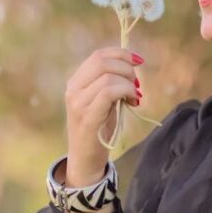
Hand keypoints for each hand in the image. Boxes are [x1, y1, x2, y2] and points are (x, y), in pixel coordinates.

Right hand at [64, 47, 142, 177]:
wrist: (85, 159)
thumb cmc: (99, 129)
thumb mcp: (104, 100)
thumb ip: (111, 82)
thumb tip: (132, 64)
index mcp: (75, 82)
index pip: (98, 55)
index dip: (121, 53)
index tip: (138, 61)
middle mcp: (73, 89)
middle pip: (102, 62)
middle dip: (126, 68)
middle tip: (137, 84)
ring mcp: (78, 103)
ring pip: (108, 77)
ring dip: (129, 83)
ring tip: (135, 97)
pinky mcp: (88, 117)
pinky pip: (109, 92)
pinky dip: (126, 92)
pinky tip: (133, 101)